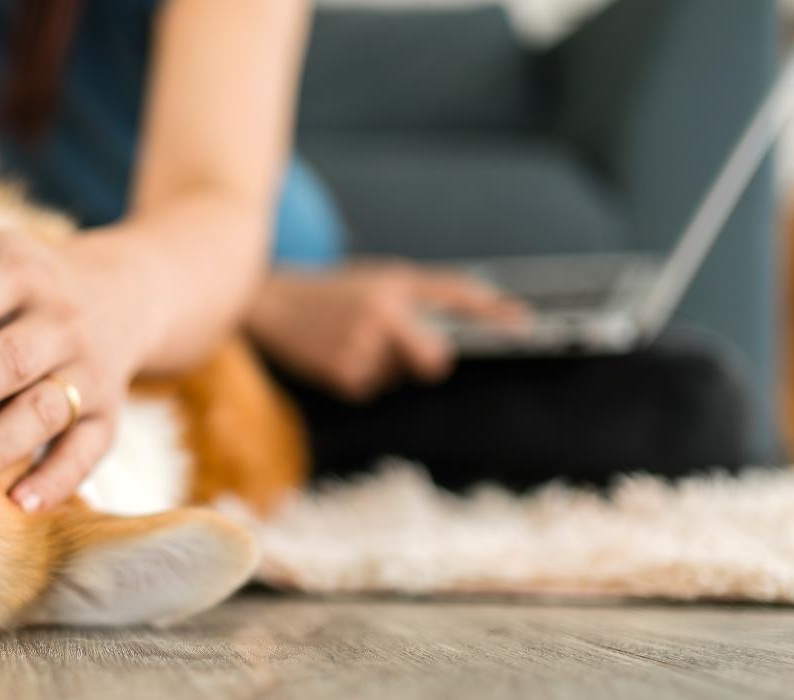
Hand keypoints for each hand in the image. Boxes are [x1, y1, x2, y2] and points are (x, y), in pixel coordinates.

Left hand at [0, 231, 158, 511]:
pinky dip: (58, 480)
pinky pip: (87, 450)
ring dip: (3, 441)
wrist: (124, 292)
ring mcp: (89, 369)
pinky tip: (19, 504)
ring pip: (47, 407)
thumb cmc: (15, 282)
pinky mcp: (108, 414)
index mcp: (18, 271)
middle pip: (10, 356)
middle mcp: (59, 319)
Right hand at [247, 262, 528, 401]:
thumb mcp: (377, 277)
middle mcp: (382, 315)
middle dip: (426, 359)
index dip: (493, 312)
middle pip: (435, 358)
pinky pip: (374, 389)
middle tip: (397, 344)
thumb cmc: (331, 290)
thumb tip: (467, 321)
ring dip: (386, 366)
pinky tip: (339, 356)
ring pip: (401, 376)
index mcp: (393, 286)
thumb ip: (420, 295)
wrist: (268, 303)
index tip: (525, 323)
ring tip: (352, 340)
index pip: (456, 296)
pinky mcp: (344, 374)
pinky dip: (362, 378)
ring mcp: (363, 347)